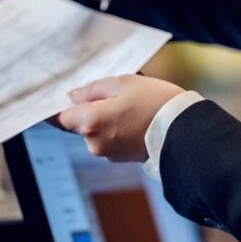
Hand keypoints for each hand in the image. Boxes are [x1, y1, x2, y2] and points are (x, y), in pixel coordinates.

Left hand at [56, 74, 185, 162]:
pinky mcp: (120, 158)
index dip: (55, 107)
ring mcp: (107, 153)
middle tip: (111, 93)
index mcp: (90, 121)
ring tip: (130, 104)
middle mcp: (93, 142)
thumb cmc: (156, 102)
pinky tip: (136, 117)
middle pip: (79, 123)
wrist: (185, 132)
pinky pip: (110, 138)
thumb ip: (93, 89)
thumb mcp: (124, 83)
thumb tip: (73, 96)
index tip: (55, 98)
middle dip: (90, 108)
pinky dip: (116, 128)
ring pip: (96, 130)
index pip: (59, 118)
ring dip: (106, 118)